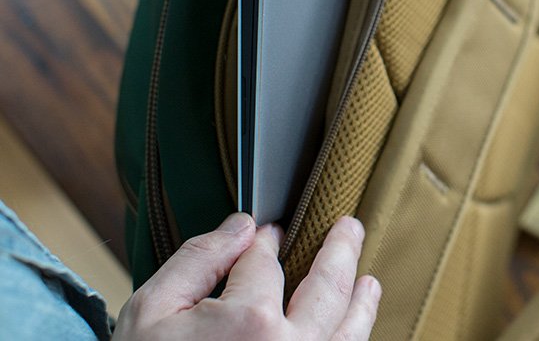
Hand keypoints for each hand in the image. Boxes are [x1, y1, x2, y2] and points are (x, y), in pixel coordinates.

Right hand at [112, 213, 380, 339]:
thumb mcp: (151, 312)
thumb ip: (198, 260)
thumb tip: (242, 226)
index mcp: (250, 322)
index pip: (265, 264)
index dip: (265, 242)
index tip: (269, 232)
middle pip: (328, 287)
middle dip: (340, 251)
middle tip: (349, 227)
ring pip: (349, 332)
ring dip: (361, 302)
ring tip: (369, 282)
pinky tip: (351, 330)